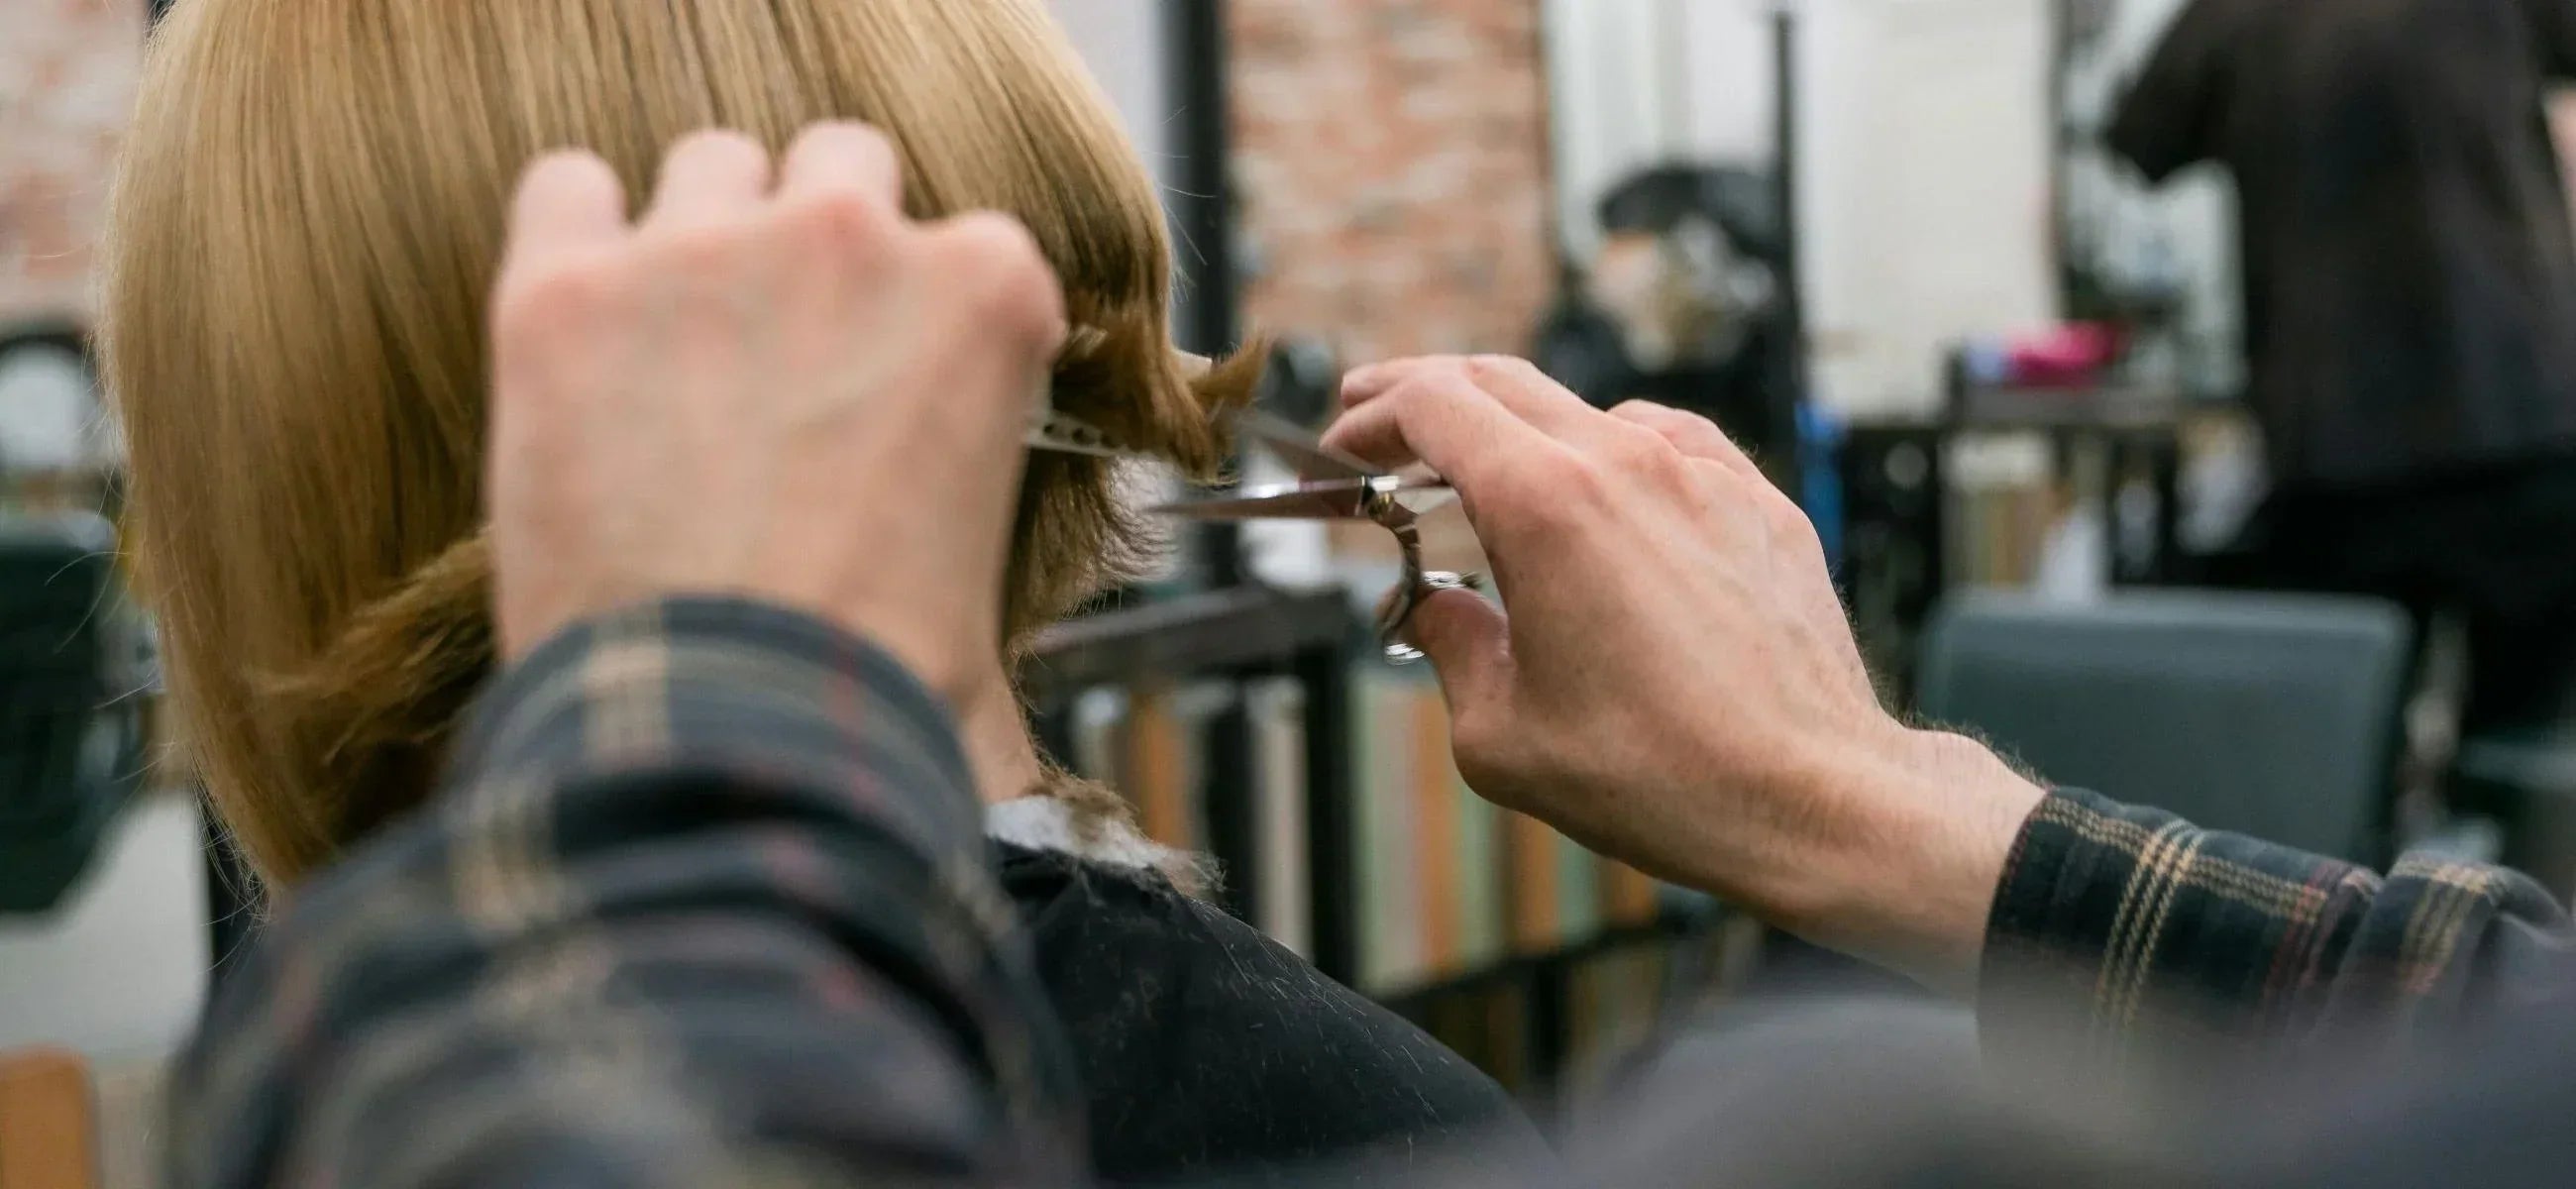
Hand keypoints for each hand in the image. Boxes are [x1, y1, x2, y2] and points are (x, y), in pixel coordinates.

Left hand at [485, 124, 1064, 701]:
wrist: (741, 736)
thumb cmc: (880, 685)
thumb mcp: (990, 565)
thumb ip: (972, 471)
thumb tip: (947, 515)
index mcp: (983, 296)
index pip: (970, 244)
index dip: (928, 321)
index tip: (896, 387)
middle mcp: (850, 238)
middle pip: (837, 168)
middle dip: (819, 247)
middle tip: (787, 356)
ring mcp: (701, 252)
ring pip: (710, 166)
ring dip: (704, 238)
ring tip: (679, 354)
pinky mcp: (566, 290)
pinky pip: (566, 188)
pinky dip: (575, 239)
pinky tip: (584, 328)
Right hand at [1324, 357, 2045, 993]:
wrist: (1810, 796)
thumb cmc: (1659, 776)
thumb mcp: (1500, 735)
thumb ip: (1449, 646)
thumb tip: (1431, 606)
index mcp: (1546, 504)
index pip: (1436, 403)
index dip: (1372, 415)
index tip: (1344, 446)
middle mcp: (1626, 462)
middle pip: (1501, 381)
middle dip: (1425, 396)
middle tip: (1380, 425)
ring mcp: (1703, 475)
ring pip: (1586, 411)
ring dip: (1519, 432)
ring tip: (1487, 481)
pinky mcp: (1757, 504)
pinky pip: (1667, 447)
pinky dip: (1609, 456)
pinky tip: (1600, 500)